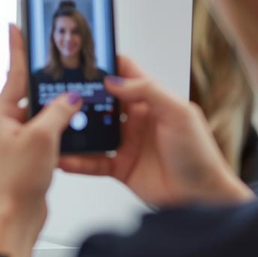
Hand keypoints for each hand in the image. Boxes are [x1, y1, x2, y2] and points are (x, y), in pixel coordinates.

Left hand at [0, 25, 84, 256]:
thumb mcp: (41, 138)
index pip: (14, 73)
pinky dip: (60, 129)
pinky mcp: (28, 156)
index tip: (16, 26)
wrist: (14, 218)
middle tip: (60, 63)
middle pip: (29, 93)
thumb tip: (70, 97)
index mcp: (0, 116)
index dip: (18, 48)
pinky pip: (47, 133)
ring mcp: (16, 141)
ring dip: (57, 109)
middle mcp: (5, 126)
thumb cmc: (15, 183)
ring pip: (41, 114)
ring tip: (73, 99)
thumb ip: (58, 111)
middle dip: (47, 82)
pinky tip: (73, 128)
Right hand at [59, 56, 253, 207]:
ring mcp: (126, 144)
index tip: (83, 58)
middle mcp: (136, 120)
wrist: (202, 198)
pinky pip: (93, 162)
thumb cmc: (199, 153)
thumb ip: (148, 91)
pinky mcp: (120, 168)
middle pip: (103, 102)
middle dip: (82, 96)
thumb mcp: (178, 113)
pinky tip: (63, 158)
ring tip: (55, 124)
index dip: (106, 64)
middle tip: (58, 92)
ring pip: (94, 131)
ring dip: (76, 128)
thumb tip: (114, 81)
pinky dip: (77, 161)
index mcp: (151, 101)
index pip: (125, 74)